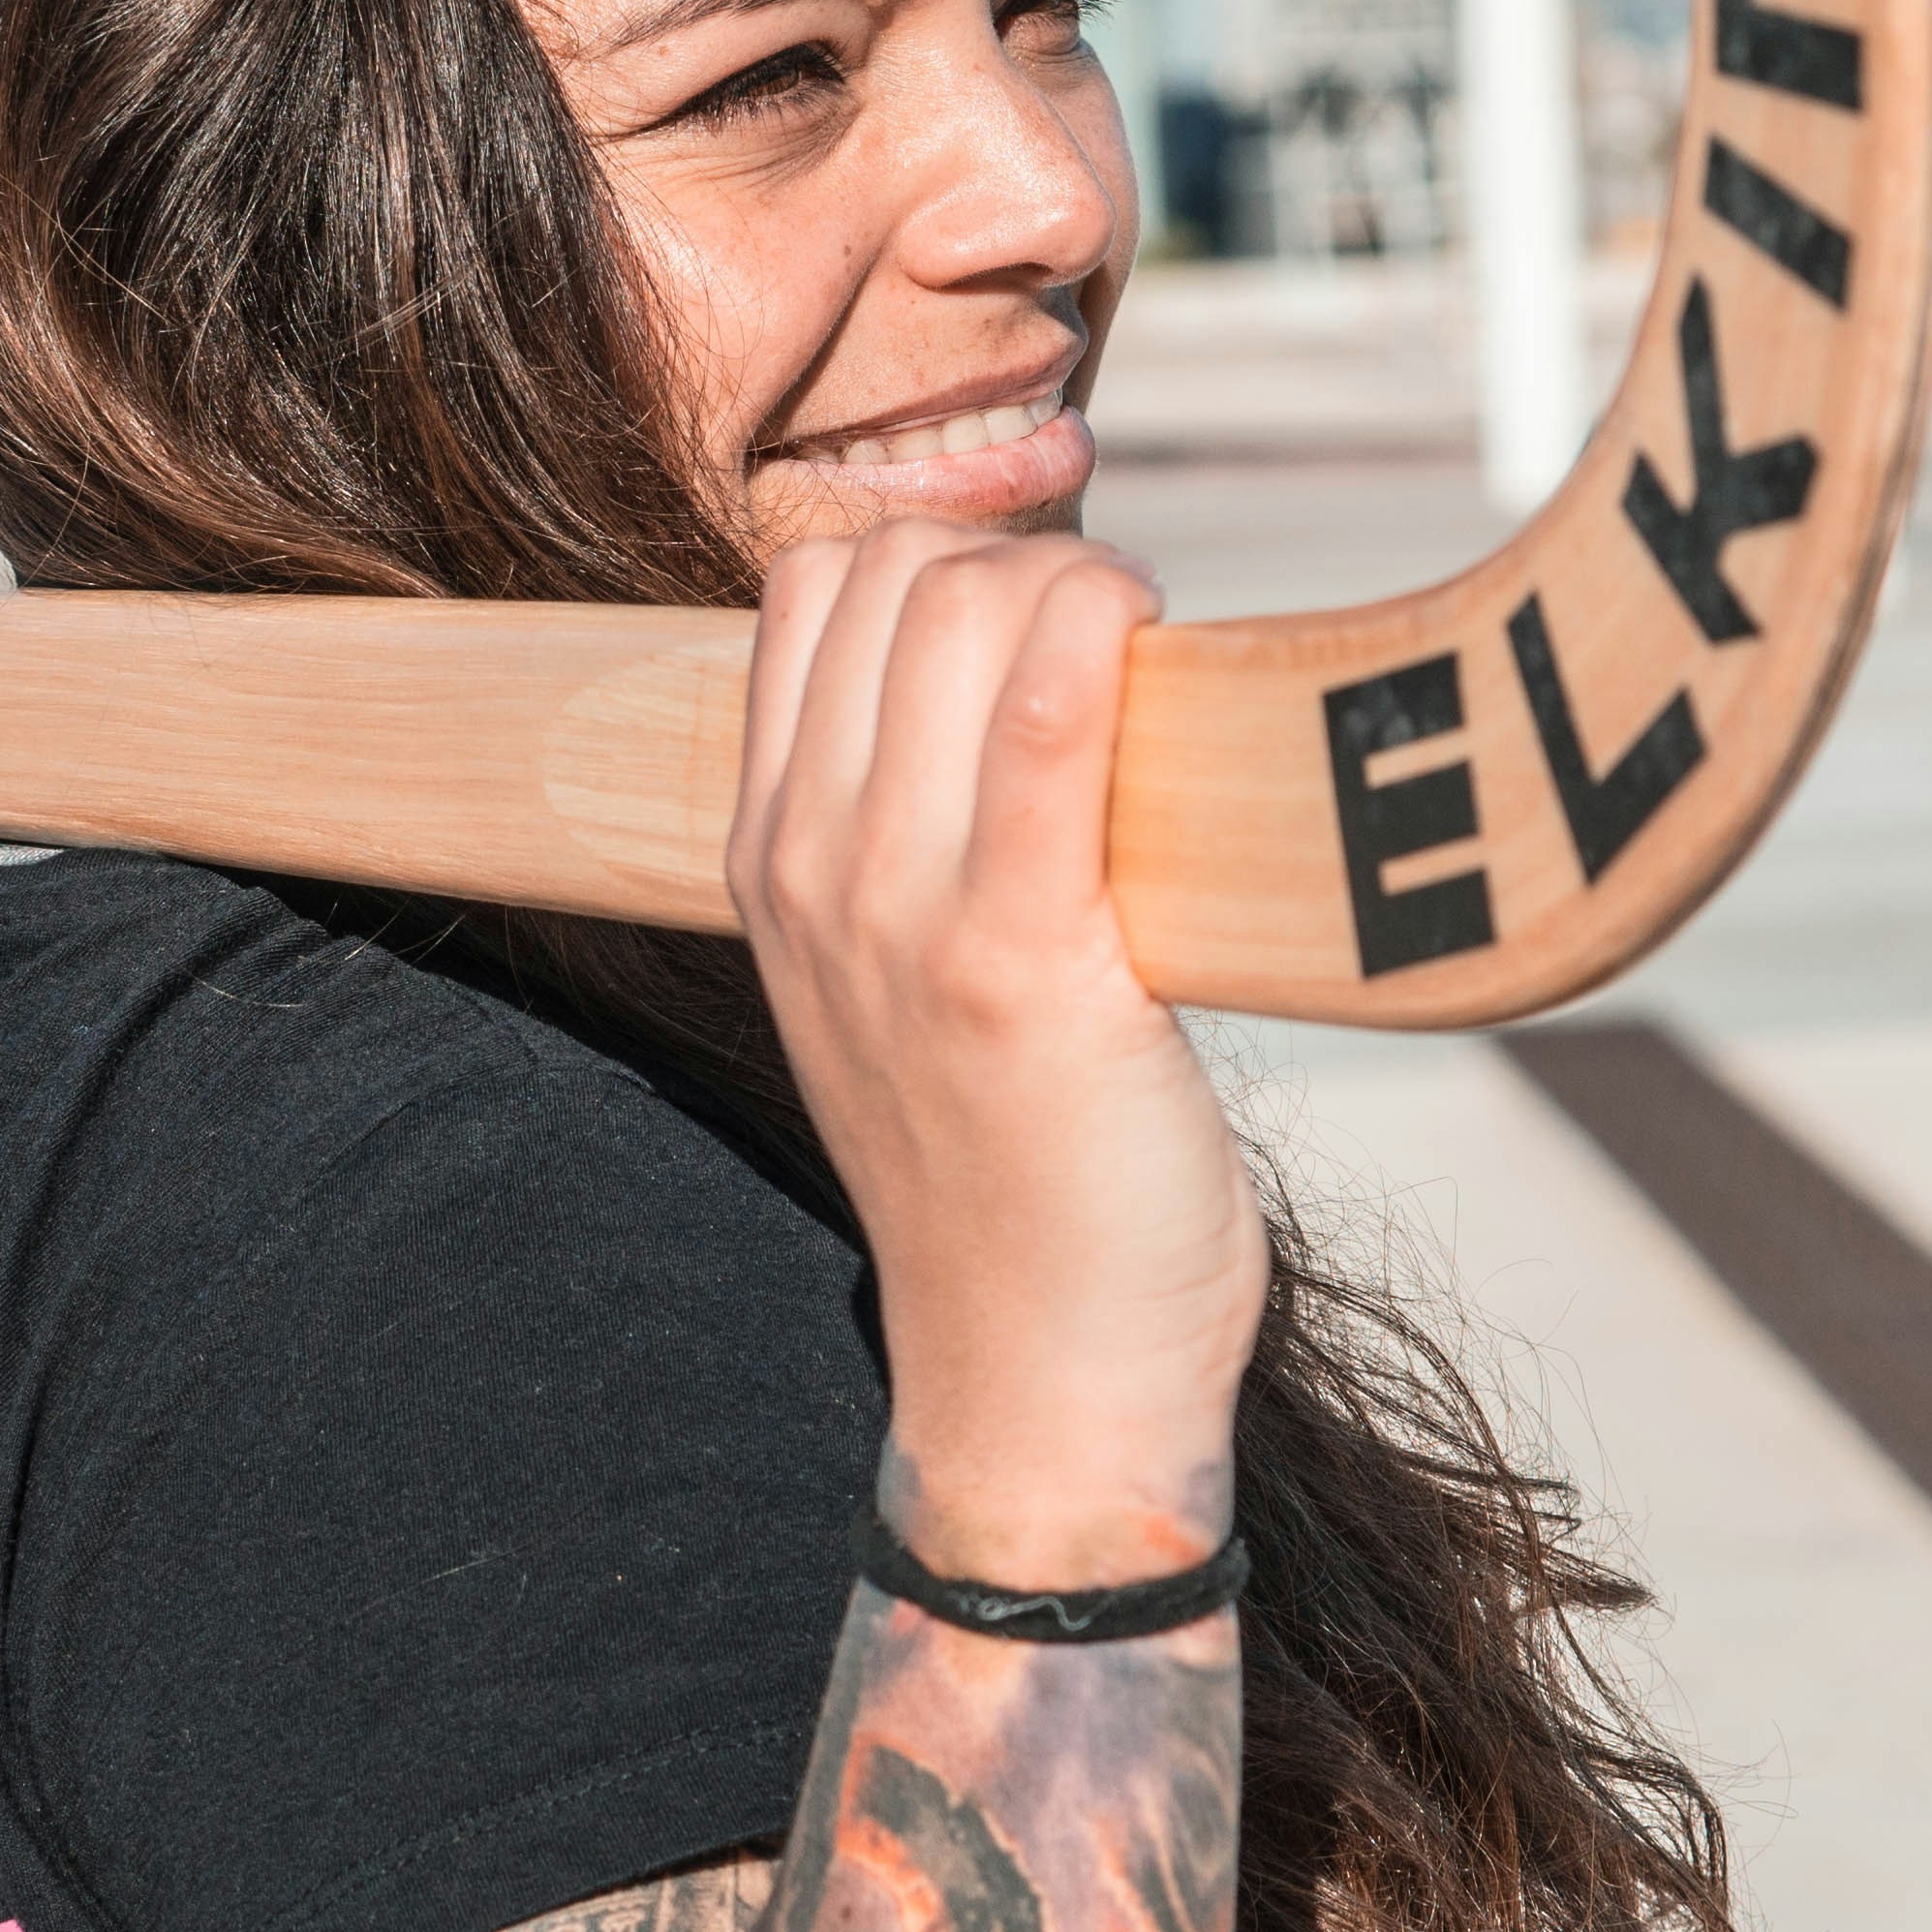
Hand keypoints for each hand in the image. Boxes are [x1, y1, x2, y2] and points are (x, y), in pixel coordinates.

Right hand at [732, 522, 1258, 1589]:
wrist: (1037, 1378)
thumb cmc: (1012, 1171)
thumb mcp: (895, 989)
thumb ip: (915, 838)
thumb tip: (1022, 672)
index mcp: (767, 859)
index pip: (812, 587)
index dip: (947, 553)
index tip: (1049, 620)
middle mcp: (809, 870)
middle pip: (892, 573)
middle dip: (1028, 558)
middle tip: (1123, 640)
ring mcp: (898, 915)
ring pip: (963, 607)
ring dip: (1086, 587)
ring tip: (1153, 661)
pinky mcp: (1019, 961)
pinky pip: (1046, 720)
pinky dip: (1109, 640)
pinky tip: (1165, 664)